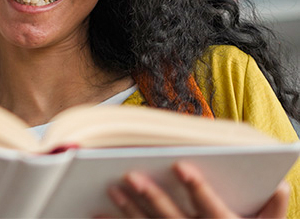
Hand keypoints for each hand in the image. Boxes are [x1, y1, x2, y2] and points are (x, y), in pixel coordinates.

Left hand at [105, 161, 289, 217]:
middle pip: (173, 218)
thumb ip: (274, 210)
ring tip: (111, 189)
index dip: (198, 188)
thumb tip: (281, 185)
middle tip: (130, 176)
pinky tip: (97, 212)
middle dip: (152, 197)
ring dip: (129, 210)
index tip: (181, 165)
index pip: (212, 208)